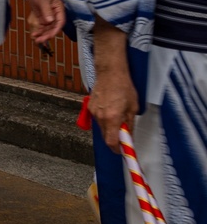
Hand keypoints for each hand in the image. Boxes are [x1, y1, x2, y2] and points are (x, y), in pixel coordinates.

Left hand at [24, 0, 64, 44]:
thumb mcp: (43, 1)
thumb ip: (47, 11)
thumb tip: (50, 21)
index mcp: (59, 9)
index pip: (60, 22)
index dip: (56, 30)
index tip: (50, 36)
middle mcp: (55, 14)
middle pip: (53, 27)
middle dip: (47, 35)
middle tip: (40, 41)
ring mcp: (48, 16)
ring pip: (47, 28)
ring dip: (42, 34)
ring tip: (35, 39)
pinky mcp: (42, 17)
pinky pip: (41, 26)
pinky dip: (38, 31)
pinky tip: (34, 35)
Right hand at [90, 17, 136, 152]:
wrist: (110, 72)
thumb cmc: (123, 86)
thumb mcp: (133, 107)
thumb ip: (130, 123)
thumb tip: (129, 135)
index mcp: (112, 118)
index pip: (111, 142)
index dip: (117, 149)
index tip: (123, 151)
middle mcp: (100, 117)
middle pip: (106, 136)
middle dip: (115, 138)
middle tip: (125, 134)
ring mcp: (93, 112)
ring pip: (101, 127)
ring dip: (110, 127)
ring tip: (119, 116)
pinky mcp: (90, 107)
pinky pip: (98, 119)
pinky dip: (105, 119)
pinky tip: (111, 109)